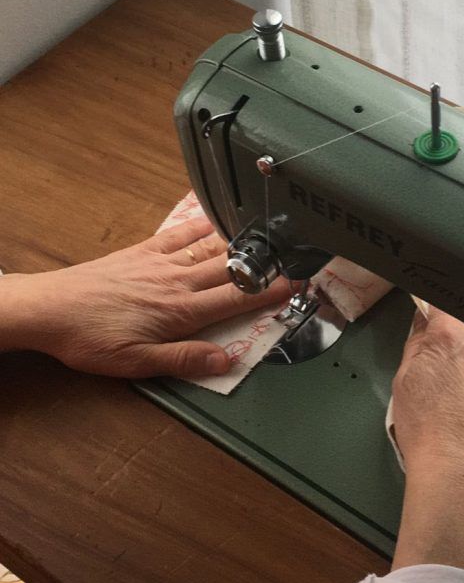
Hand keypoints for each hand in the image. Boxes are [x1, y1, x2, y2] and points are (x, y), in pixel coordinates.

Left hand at [1, 217, 292, 377]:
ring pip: (210, 248)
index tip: (296, 285)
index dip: (270, 291)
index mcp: (180, 311)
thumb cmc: (89, 339)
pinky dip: (201, 224)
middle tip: (293, 260)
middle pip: (231, 270)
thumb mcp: (137, 362)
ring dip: (240, 243)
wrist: (48, 309)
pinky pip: (179, 233)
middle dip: (266, 266)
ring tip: (267, 236)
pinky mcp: (141, 252)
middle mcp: (176, 281)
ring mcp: (159, 262)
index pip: (237, 298)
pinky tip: (214, 219)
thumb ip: (185, 359)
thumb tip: (225, 360)